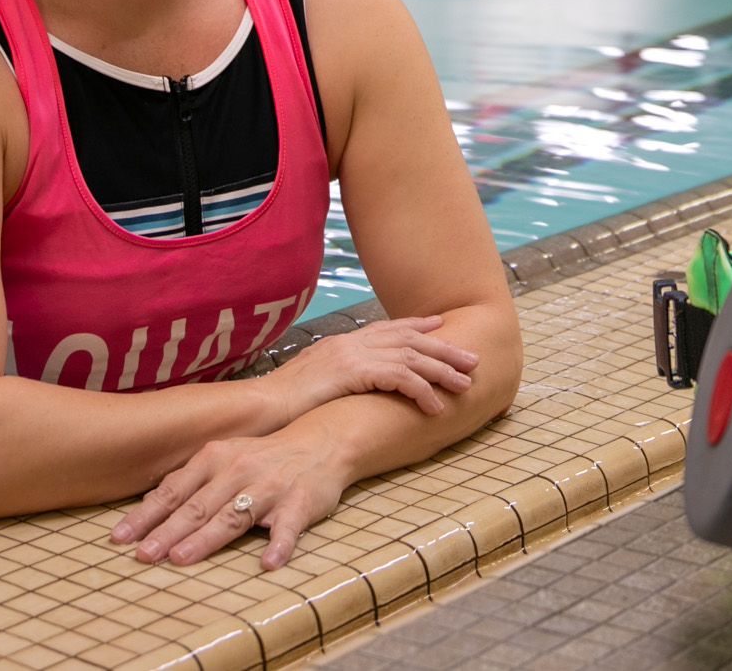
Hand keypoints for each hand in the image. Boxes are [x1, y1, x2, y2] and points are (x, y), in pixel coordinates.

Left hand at [110, 424, 345, 568]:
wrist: (321, 441)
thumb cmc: (265, 455)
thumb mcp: (225, 457)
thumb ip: (192, 480)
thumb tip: (150, 505)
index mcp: (215, 458)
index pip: (174, 490)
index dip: (146, 514)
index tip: (120, 537)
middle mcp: (238, 470)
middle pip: (197, 506)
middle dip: (166, 532)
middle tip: (143, 555)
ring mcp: (269, 487)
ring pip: (233, 516)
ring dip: (206, 538)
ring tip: (182, 558)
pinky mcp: (300, 503)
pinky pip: (288, 527)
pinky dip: (279, 545)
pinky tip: (268, 563)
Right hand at [265, 314, 477, 421]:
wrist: (259, 407)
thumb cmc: (281, 404)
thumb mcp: (312, 384)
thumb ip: (334, 380)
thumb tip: (346, 388)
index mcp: (341, 344)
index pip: (386, 329)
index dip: (416, 326)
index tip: (440, 325)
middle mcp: (350, 343)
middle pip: (408, 339)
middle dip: (443, 349)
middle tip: (471, 359)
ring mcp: (352, 355)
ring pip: (411, 357)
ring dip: (442, 371)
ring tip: (465, 386)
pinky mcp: (354, 372)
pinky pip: (400, 378)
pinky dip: (422, 391)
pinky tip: (436, 407)